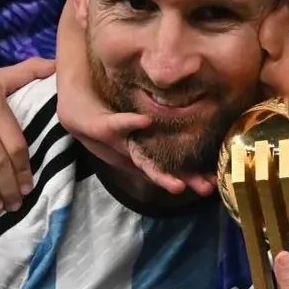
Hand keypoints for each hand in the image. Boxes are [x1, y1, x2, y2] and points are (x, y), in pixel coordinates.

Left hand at [55, 85, 213, 197]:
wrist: (75, 97)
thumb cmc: (110, 108)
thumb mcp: (135, 115)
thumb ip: (156, 122)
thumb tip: (191, 116)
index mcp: (140, 150)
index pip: (168, 166)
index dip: (190, 176)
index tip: (213, 184)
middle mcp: (131, 151)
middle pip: (158, 170)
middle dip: (180, 182)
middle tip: (203, 190)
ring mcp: (117, 141)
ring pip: (141, 160)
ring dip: (158, 173)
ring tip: (178, 185)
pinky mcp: (102, 125)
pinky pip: (117, 124)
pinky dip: (130, 123)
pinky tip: (145, 121)